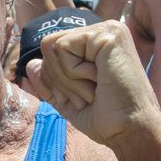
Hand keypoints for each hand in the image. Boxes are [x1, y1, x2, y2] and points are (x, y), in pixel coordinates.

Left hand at [39, 19, 160, 147]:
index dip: (56, 80)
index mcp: (95, 45)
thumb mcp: (69, 100)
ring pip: (52, 47)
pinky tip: (99, 80)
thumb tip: (29, 64)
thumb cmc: (106, 118)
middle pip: (48, 46)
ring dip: (69, 79)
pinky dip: (74, 73)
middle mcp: (102, 31)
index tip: (86, 97)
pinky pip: (63, 48)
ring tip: (97, 88)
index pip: (51, 51)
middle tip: (92, 94)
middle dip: (61, 80)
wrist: (131, 131)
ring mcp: (107, 29)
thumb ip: (49, 82)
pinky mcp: (107, 33)